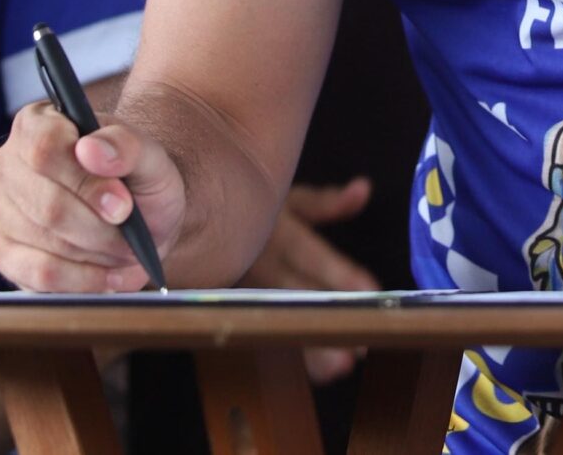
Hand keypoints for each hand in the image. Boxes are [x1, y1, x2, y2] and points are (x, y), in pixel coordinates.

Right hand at [0, 100, 186, 291]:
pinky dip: (82, 281)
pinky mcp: (2, 252)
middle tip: (133, 239)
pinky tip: (110, 277)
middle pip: (48, 205)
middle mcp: (7, 163)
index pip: (45, 149)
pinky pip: (39, 275)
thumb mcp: (149, 155)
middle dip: (100, 229)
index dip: (86, 182)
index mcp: (37, 123)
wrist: (135, 214)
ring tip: (127, 254)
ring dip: (96, 255)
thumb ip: (127, 145)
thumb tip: (91, 150)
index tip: (123, 205)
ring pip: (46, 243)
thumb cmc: (137, 178)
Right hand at [243, 179, 379, 382]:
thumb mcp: (288, 199)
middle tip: (360, 346)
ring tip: (341, 365)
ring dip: (309, 347)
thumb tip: (364, 189)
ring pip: (278, 323)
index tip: (370, 290)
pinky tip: (319, 373)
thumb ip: (327, 202)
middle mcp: (260, 268)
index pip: (309, 255)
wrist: (192, 220)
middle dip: (326, 321)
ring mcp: (245, 295)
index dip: (339, 273)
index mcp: (277, 235)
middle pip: (295, 297)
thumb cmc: (254, 211)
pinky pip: (265, 337)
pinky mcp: (236, 313)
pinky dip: (290, 356)